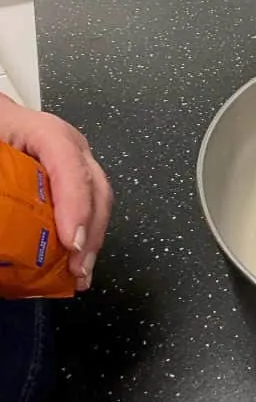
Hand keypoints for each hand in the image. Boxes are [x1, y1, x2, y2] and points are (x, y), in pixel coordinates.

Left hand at [0, 95, 111, 290]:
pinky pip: (91, 212)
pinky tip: (78, 268)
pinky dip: (87, 242)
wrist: (1, 126)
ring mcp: (79, 166)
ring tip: (80, 275)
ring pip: (100, 204)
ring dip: (93, 243)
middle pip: (95, 189)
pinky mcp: (78, 185)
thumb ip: (2, 180)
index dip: (75, 203)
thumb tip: (3, 217)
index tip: (71, 242)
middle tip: (77, 268)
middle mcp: (71, 148)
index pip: (68, 162)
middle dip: (90, 232)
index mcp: (44, 132)